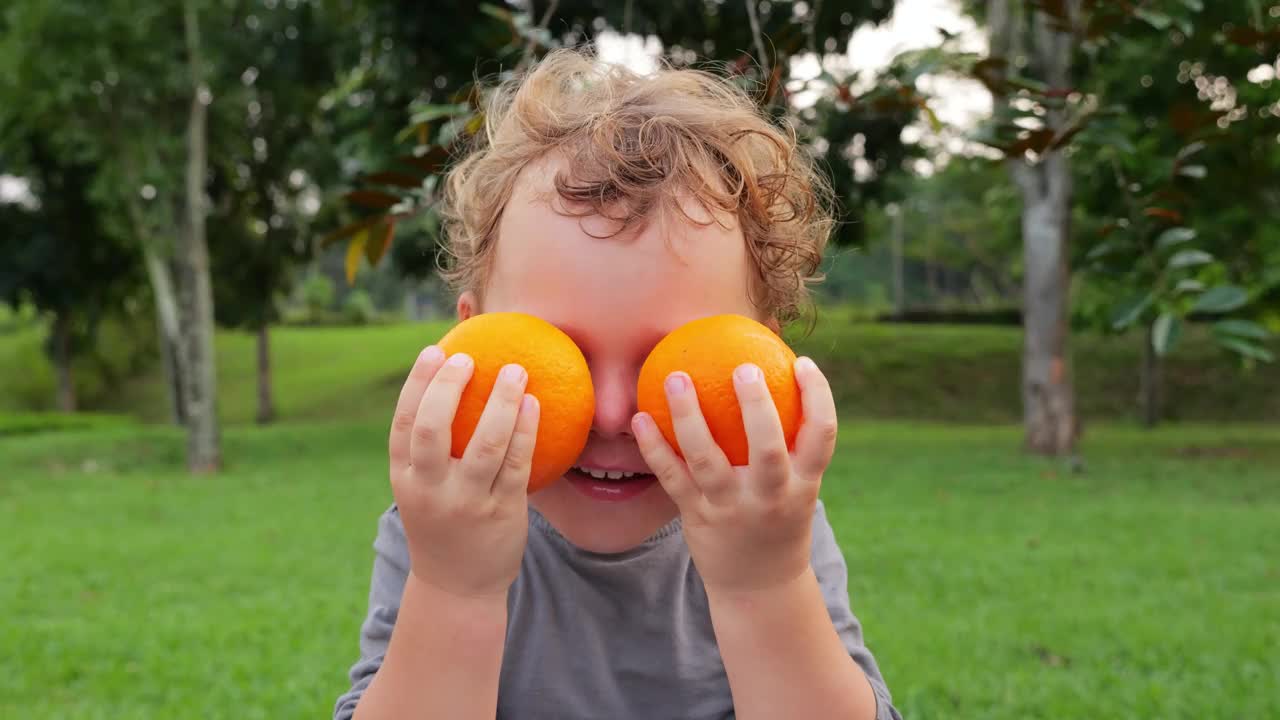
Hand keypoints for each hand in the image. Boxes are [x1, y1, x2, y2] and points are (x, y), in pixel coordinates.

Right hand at [388, 345, 539, 600]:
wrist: (458, 586)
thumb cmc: (444, 520)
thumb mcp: (424, 487)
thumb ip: (432, 446)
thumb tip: (454, 381)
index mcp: (406, 479)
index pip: (404, 424)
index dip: (417, 384)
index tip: (435, 351)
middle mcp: (431, 491)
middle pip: (432, 430)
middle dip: (447, 388)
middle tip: (469, 358)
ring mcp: (467, 504)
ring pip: (484, 445)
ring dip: (502, 403)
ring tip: (517, 371)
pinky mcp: (502, 513)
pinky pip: (518, 464)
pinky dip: (527, 431)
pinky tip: (536, 404)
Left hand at [632, 357, 837, 593]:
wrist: (760, 587)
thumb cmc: (778, 519)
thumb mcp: (798, 487)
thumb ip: (790, 444)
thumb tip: (772, 377)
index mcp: (804, 485)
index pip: (822, 434)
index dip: (817, 395)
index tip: (801, 361)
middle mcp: (771, 497)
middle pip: (768, 448)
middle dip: (757, 407)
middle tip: (743, 367)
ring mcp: (731, 508)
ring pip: (707, 459)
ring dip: (688, 417)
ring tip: (676, 378)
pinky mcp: (697, 516)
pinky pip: (672, 477)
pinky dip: (653, 447)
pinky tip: (640, 417)